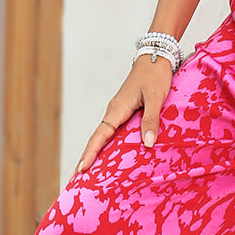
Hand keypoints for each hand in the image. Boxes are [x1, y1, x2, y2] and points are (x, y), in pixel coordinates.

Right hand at [72, 55, 173, 176]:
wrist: (157, 55)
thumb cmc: (156, 75)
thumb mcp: (156, 98)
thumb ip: (151, 120)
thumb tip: (148, 144)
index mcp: (117, 109)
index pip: (100, 136)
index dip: (91, 153)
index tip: (82, 169)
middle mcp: (114, 111)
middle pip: (97, 139)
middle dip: (87, 158)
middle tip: (77, 179)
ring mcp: (118, 110)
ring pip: (104, 135)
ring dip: (96, 152)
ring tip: (90, 172)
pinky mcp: (125, 109)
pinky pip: (113, 130)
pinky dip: (107, 144)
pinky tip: (110, 154)